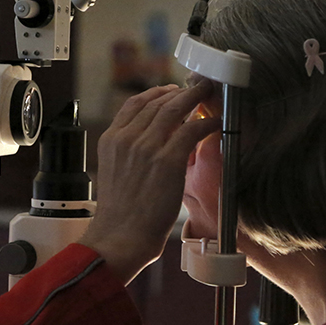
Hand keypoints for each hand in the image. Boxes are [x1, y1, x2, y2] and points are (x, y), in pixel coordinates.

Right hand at [79, 81, 219, 284]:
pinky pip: (192, 130)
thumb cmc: (119, 214)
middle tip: (197, 87)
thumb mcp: (114, 173)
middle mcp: (126, 139)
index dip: (156, 93)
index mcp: (110, 140)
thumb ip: (127, 153)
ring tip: (209, 94)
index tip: (171, 91)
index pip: (134, 104)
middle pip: (156, 102)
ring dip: (195, 98)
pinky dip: (206, 122)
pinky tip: (215, 122)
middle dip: (180, 92)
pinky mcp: (167, 160)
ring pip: (174, 109)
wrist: (120, 236)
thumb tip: (148, 143)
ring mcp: (146, 148)